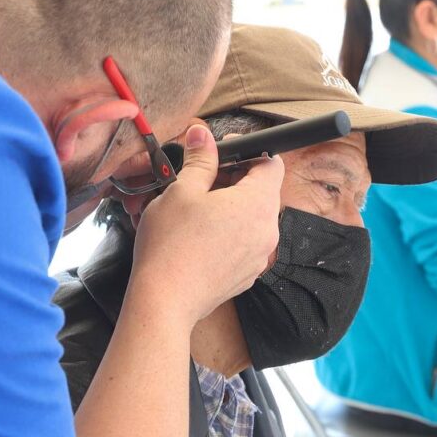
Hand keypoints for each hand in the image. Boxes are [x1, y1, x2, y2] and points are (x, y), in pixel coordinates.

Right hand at [128, 124, 284, 325]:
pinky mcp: (246, 275)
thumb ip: (200, 160)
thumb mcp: (182, 190)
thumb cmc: (171, 244)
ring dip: (229, 206)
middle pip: (262, 191)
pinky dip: (227, 232)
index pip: (272, 163)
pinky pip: (244, 242)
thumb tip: (204, 135)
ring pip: (251, 218)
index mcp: (257, 203)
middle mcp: (267, 230)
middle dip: (234, 178)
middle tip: (201, 178)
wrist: (164, 301)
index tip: (223, 151)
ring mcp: (259, 256)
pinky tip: (198, 235)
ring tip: (195, 208)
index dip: (249, 150)